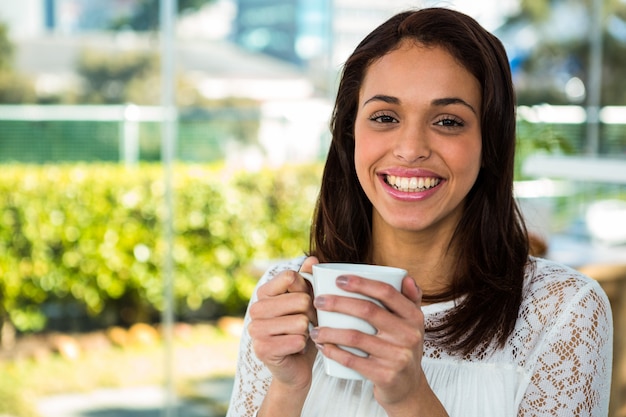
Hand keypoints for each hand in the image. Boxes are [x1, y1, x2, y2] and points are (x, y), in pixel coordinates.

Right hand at [248, 256, 318, 389]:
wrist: (296, 366)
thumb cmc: (302, 329)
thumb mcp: (307, 301)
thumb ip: (308, 279)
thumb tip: (313, 259)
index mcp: (264, 293)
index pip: (291, 277)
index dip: (307, 289)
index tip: (306, 302)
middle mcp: (255, 309)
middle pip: (300, 300)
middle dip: (312, 314)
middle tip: (307, 324)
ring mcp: (256, 330)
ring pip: (300, 322)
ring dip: (308, 331)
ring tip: (301, 336)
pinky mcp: (262, 349)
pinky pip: (297, 341)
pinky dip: (303, 346)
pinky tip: (296, 349)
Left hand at [310, 275, 435, 411]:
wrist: (409, 388)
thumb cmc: (402, 348)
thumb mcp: (412, 325)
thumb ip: (409, 299)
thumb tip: (405, 277)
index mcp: (414, 316)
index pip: (387, 292)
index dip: (361, 283)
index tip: (338, 280)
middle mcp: (409, 335)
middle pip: (368, 310)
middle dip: (338, 303)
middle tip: (318, 301)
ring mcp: (398, 356)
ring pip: (355, 337)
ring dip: (330, 331)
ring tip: (314, 328)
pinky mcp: (385, 375)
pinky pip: (352, 360)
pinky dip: (334, 352)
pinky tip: (322, 346)